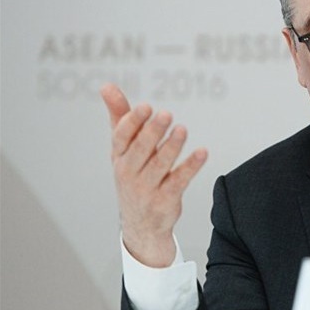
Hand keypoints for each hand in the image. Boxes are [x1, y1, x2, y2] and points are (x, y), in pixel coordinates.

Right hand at [101, 83, 207, 266]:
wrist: (140, 224)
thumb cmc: (132, 174)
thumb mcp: (123, 148)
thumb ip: (119, 116)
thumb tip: (106, 85)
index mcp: (118, 156)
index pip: (121, 137)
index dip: (132, 122)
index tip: (146, 106)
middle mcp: (129, 172)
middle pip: (140, 150)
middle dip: (152, 132)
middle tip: (165, 113)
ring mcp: (147, 188)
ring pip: (159, 165)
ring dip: (172, 146)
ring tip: (182, 129)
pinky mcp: (166, 200)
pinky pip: (179, 181)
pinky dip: (190, 166)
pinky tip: (202, 152)